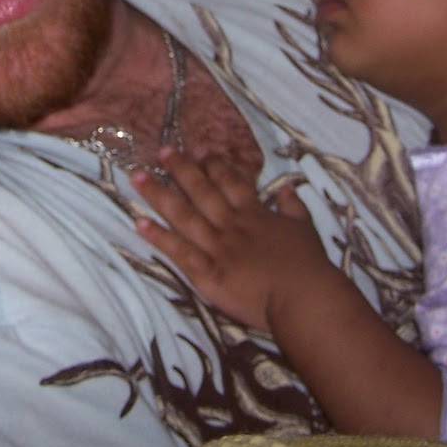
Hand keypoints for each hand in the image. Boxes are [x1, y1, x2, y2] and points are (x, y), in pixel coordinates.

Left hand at [133, 150, 330, 330]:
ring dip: (159, 195)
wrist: (304, 297)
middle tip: (162, 151)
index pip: (230, 182)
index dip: (213, 164)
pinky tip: (140, 223)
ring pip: (183, 216)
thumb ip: (293, 206)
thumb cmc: (308, 265)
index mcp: (254, 214)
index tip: (198, 148)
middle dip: (180, 169)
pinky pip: (179, 252)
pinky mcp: (208, 273)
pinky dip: (159, 238)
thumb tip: (288, 187)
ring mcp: (217, 248)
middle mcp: (231, 225)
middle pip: (201, 192)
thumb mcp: (305, 227)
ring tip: (137, 177)